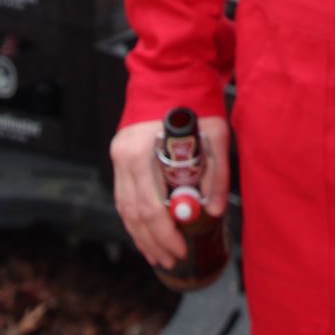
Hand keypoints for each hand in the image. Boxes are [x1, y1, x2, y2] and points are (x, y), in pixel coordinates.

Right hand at [111, 115, 230, 270]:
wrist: (173, 74)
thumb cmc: (195, 102)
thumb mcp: (215, 134)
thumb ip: (216, 173)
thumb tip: (214, 211)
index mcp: (142, 150)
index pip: (149, 206)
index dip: (164, 234)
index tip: (180, 249)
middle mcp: (124, 155)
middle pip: (133, 213)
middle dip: (152, 241)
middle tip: (170, 260)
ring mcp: (118, 155)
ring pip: (124, 208)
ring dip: (141, 235)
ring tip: (158, 256)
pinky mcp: (120, 155)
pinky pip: (124, 195)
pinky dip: (134, 218)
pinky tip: (146, 233)